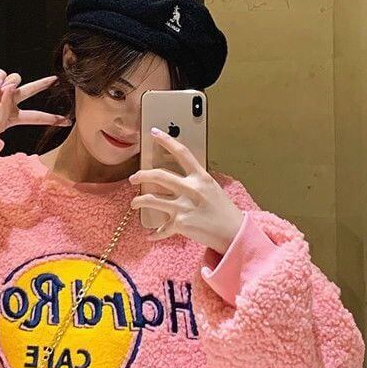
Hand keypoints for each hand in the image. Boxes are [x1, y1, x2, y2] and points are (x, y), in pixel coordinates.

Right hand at [0, 68, 72, 134]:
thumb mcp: (0, 123)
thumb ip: (8, 106)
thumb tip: (10, 86)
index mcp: (14, 116)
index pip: (37, 117)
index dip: (52, 119)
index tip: (67, 122)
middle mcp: (9, 101)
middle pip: (30, 91)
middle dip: (42, 84)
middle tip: (55, 80)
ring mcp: (0, 90)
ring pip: (16, 79)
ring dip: (13, 82)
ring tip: (3, 89)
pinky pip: (1, 72)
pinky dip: (1, 76)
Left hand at [129, 127, 244, 252]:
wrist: (233, 233)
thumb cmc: (225, 212)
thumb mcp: (212, 189)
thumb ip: (195, 183)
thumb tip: (179, 180)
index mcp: (201, 177)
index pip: (182, 153)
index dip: (166, 140)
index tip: (154, 132)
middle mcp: (191, 189)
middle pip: (158, 176)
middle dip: (141, 175)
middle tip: (133, 178)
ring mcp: (183, 206)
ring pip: (151, 200)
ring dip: (138, 201)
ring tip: (134, 203)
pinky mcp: (180, 224)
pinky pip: (161, 229)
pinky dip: (154, 234)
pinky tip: (149, 235)